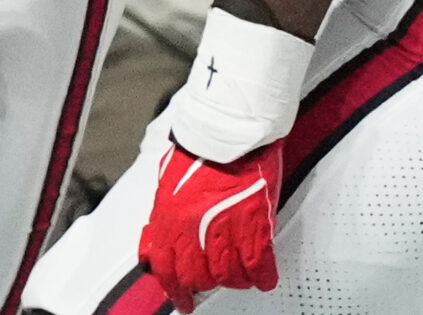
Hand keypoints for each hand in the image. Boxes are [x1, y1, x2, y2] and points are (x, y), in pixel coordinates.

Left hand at [140, 137, 283, 310]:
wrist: (229, 124)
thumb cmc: (200, 146)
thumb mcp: (167, 182)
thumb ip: (163, 216)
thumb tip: (157, 240)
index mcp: (170, 219)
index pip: (167, 270)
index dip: (176, 291)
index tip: (183, 301)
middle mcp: (194, 228)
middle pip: (198, 276)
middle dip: (206, 285)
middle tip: (214, 285)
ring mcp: (225, 227)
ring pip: (228, 274)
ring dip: (235, 281)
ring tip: (241, 278)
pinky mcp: (253, 222)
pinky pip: (258, 262)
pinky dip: (262, 275)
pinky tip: (264, 278)